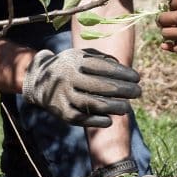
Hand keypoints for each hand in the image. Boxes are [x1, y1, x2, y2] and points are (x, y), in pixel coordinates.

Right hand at [21, 48, 141, 127]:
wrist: (38, 81)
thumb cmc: (68, 66)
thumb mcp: (80, 55)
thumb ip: (100, 57)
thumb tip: (121, 65)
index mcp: (75, 60)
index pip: (103, 67)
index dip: (123, 73)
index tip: (137, 77)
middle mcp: (68, 77)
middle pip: (101, 86)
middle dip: (123, 90)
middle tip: (138, 92)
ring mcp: (63, 95)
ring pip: (92, 103)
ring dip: (113, 107)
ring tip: (127, 108)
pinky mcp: (60, 111)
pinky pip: (80, 118)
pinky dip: (96, 120)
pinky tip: (109, 121)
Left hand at [157, 0, 176, 52]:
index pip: (170, 3)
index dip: (174, 5)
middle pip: (162, 19)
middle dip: (165, 19)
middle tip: (168, 20)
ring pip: (166, 34)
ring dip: (168, 32)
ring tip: (172, 31)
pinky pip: (175, 48)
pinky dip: (170, 46)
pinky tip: (168, 44)